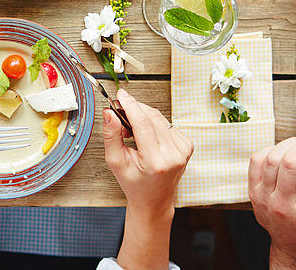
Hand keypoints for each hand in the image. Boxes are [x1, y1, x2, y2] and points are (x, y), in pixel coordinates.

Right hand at [103, 88, 192, 213]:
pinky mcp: (187, 146)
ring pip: (160, 118)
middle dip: (134, 109)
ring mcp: (183, 150)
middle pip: (152, 117)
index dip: (130, 105)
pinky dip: (154, 124)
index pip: (142, 123)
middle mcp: (173, 155)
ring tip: (131, 131)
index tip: (121, 95)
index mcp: (155, 162)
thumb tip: (109, 113)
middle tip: (120, 113)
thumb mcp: (116, 162)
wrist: (154, 201)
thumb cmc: (135, 185)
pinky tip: (146, 136)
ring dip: (143, 117)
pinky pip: (167, 124)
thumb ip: (111, 136)